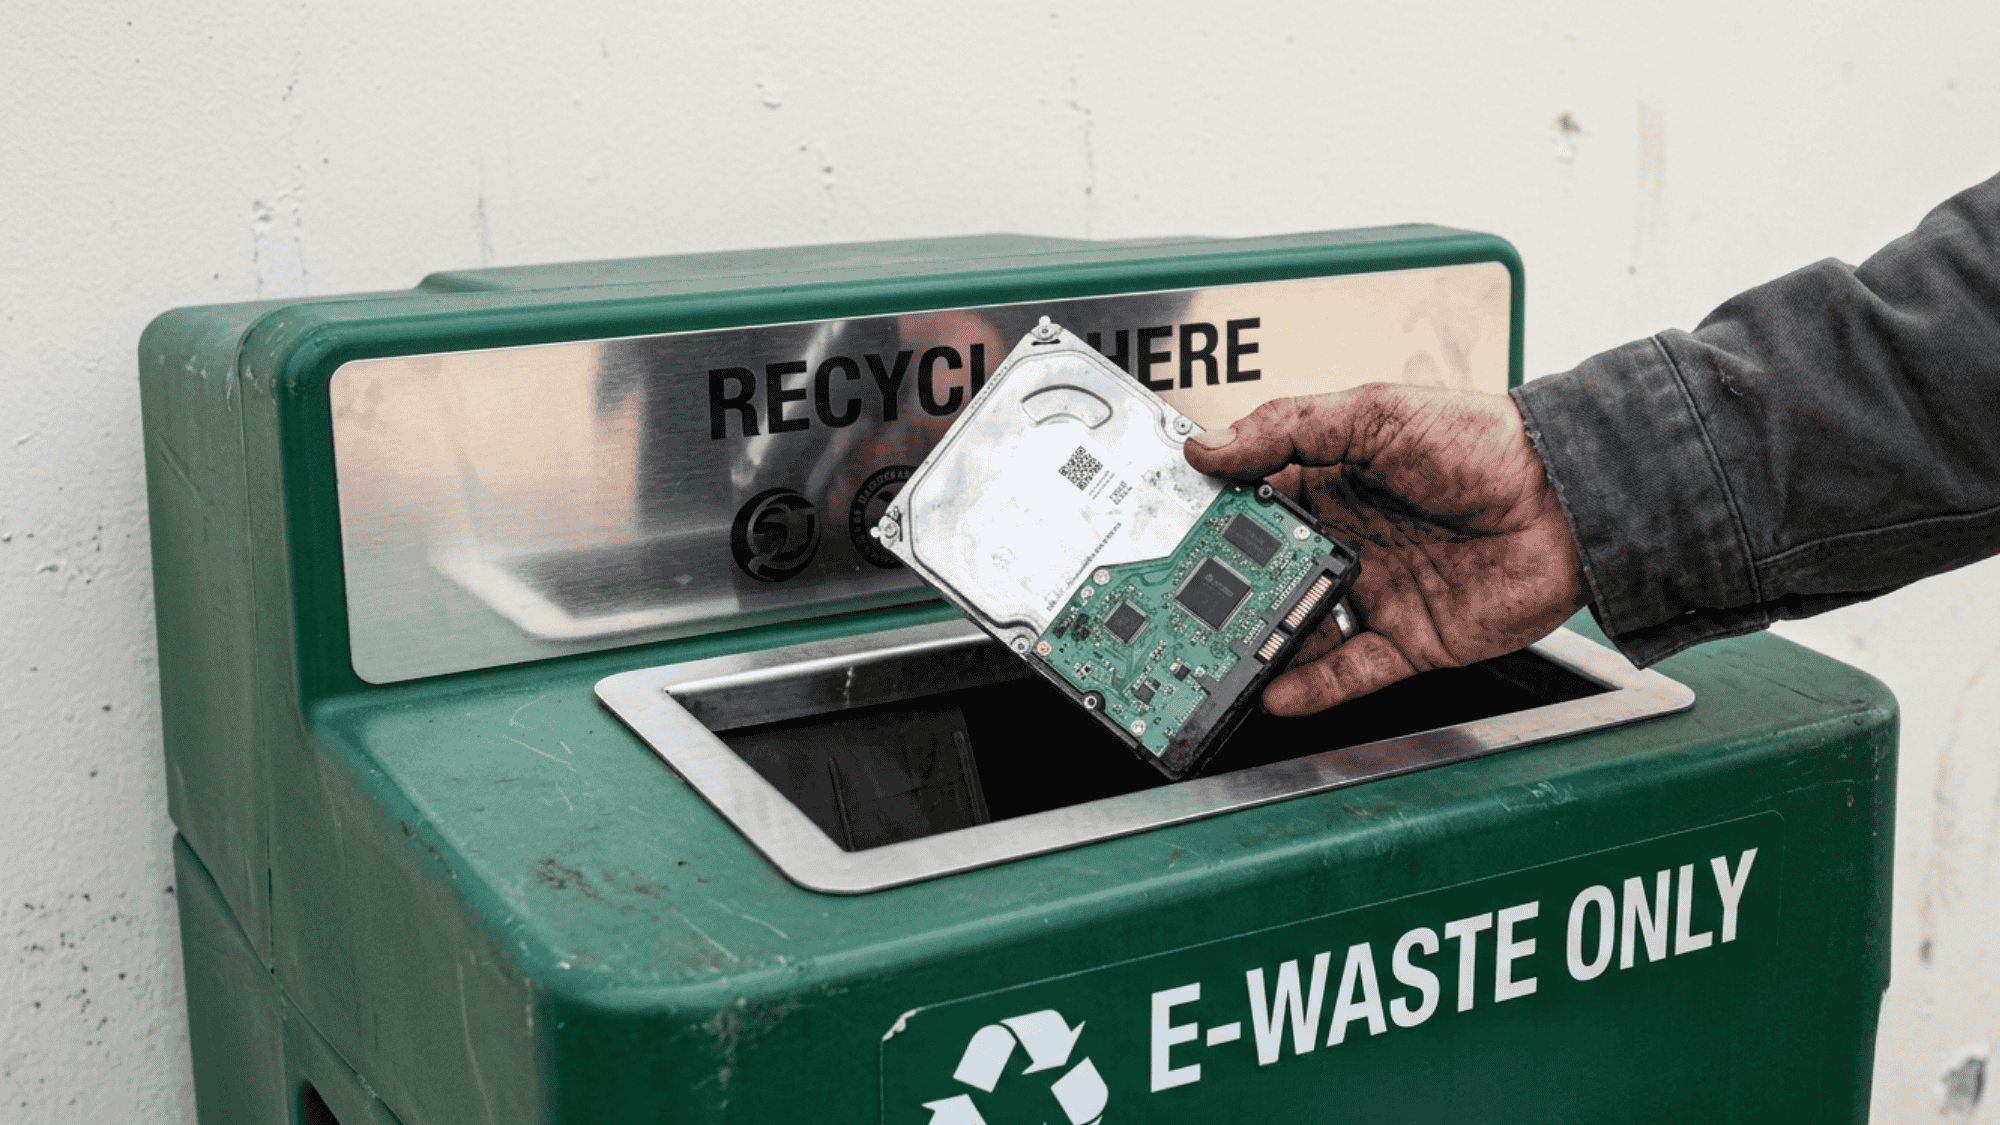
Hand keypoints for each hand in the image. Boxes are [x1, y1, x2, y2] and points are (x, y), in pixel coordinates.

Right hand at [1183, 383, 1586, 713]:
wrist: (1571, 499)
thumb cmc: (1488, 442)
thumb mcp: (1378, 412)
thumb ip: (1291, 426)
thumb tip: (1212, 445)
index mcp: (1334, 482)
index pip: (1256, 505)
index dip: (1215, 521)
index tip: (1172, 536)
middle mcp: (1350, 539)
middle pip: (1270, 573)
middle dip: (1226, 590)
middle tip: (1181, 602)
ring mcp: (1377, 592)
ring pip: (1302, 627)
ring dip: (1262, 642)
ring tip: (1218, 652)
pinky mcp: (1410, 639)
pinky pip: (1350, 671)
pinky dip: (1311, 687)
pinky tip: (1276, 689)